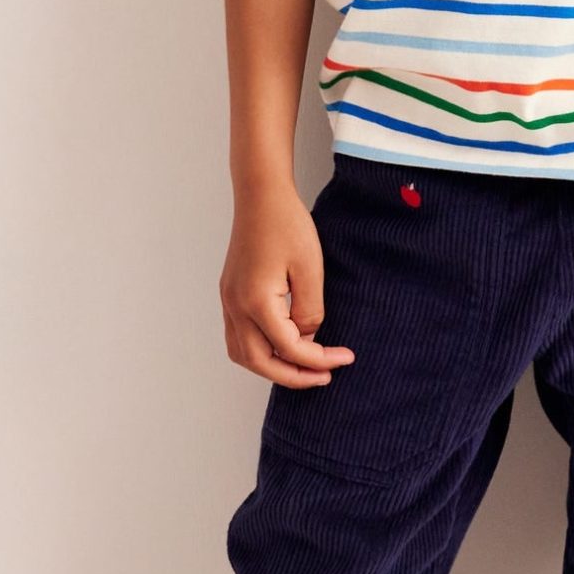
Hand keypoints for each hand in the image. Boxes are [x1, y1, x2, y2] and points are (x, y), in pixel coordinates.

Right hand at [219, 181, 356, 387]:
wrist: (261, 196)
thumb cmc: (287, 225)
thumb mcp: (310, 268)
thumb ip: (311, 310)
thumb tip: (308, 337)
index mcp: (257, 302)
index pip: (290, 348)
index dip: (319, 360)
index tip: (345, 359)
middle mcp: (236, 306)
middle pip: (259, 362)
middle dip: (293, 375)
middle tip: (324, 376)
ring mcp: (228, 301)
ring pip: (243, 354)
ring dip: (272, 366)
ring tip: (304, 366)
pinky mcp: (230, 294)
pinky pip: (238, 337)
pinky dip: (260, 350)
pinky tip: (284, 345)